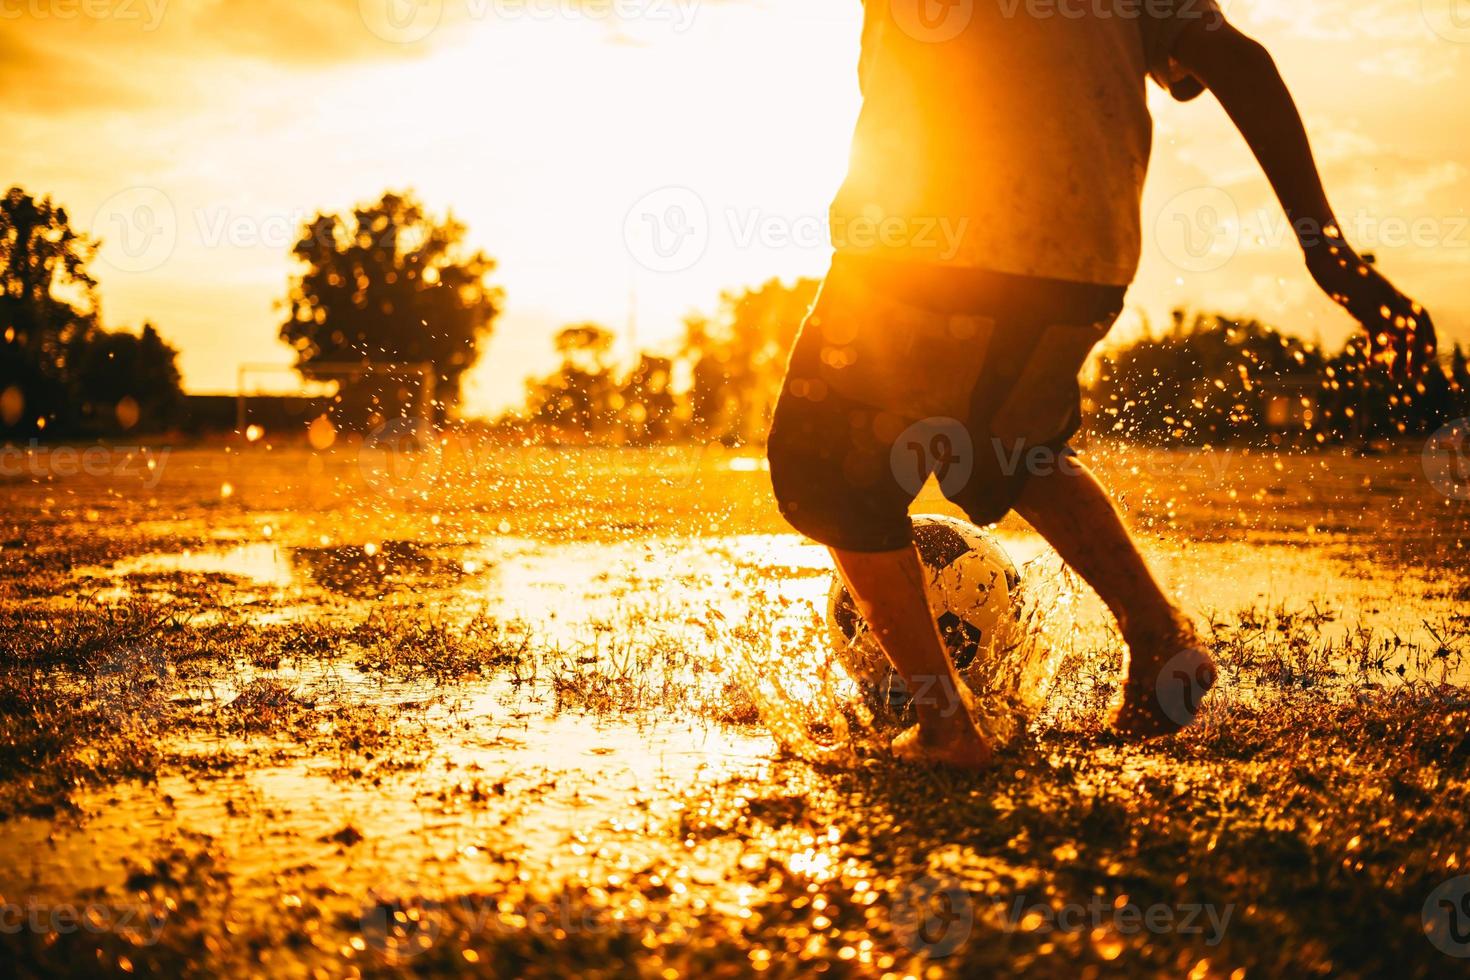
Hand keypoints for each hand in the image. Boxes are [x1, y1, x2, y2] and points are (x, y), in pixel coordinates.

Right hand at [1304, 232, 1436, 379]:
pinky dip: (1377, 349)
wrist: (1327, 253)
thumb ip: (1365, 298)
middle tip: (1414, 376)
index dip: (1428, 337)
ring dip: (1403, 358)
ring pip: (1401, 332)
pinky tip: (1371, 363)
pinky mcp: (1363, 304)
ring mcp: (1379, 301)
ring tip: (1397, 378)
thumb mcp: (1357, 286)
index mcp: (1392, 293)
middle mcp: (1391, 298)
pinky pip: (1377, 330)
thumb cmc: (1338, 268)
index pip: (1421, 316)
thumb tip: (1364, 309)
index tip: (1425, 359)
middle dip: (1420, 353)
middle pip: (1417, 327)